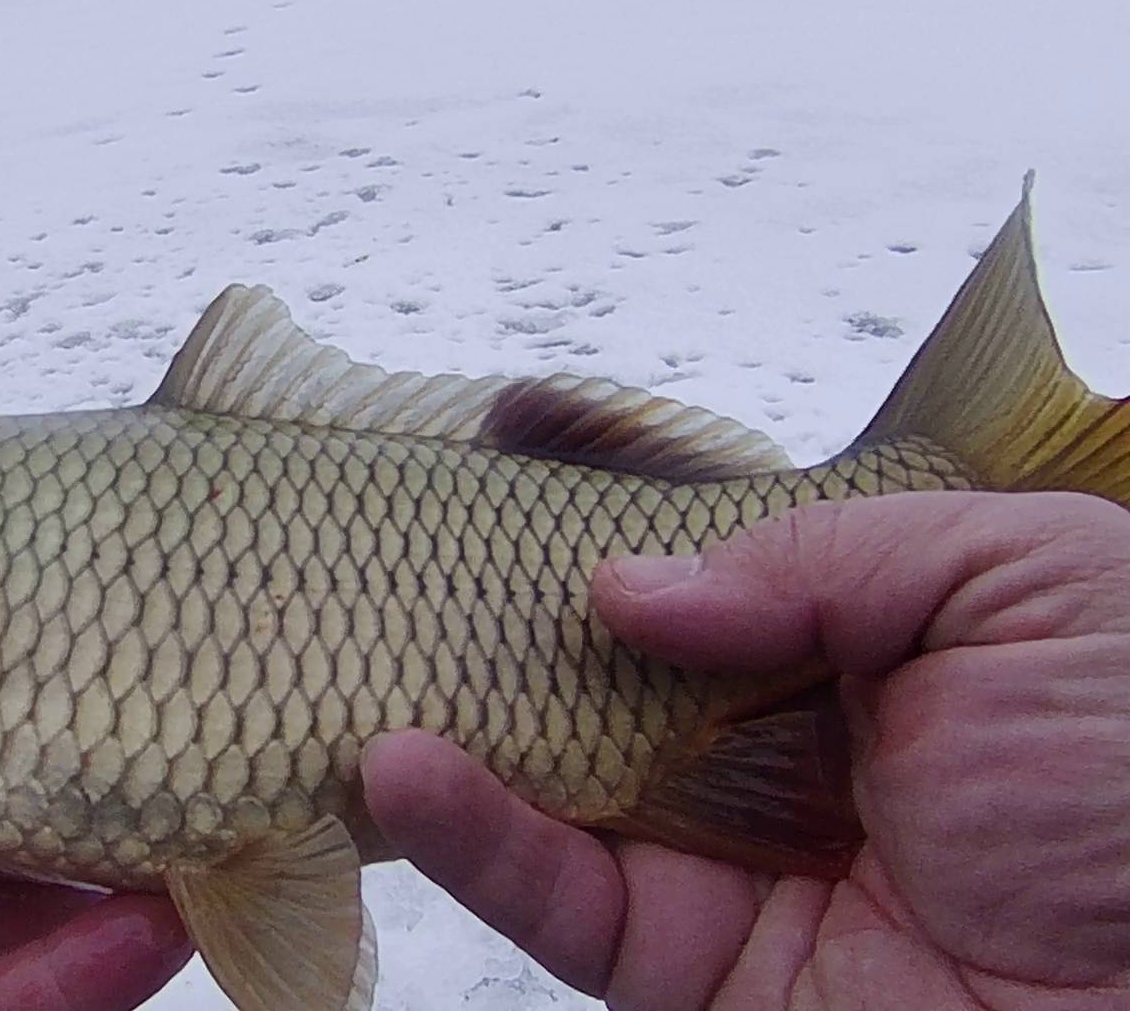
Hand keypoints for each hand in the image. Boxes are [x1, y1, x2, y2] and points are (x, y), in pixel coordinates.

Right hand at [361, 490, 1129, 1009]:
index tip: (509, 433)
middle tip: (390, 550)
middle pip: (603, 665)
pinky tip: (407, 768)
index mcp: (861, 638)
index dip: (607, 496)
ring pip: (553, 782)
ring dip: (452, 723)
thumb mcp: (1030, 587)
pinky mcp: (687, 973)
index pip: (705, 551)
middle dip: (498, 609)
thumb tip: (623, 588)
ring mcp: (722, 859)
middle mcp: (774, 740)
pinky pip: (561, 905)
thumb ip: (826, 552)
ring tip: (360, 663)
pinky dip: (474, 841)